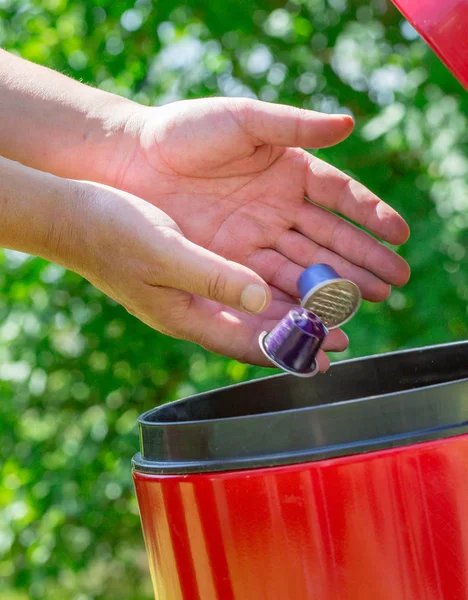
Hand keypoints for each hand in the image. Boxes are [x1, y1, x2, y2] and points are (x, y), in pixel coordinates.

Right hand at [72, 181, 347, 368]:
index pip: (247, 344)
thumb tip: (259, 299)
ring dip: (292, 307)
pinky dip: (271, 281)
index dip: (289, 351)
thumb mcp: (164, 254)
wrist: (75, 214)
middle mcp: (196, 308)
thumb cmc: (112, 233)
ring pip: (255, 305)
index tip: (329, 355)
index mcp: (186, 315)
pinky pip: (243, 280)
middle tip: (344, 332)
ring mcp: (195, 289)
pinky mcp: (194, 267)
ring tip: (331, 307)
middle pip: (258, 330)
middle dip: (301, 333)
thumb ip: (213, 278)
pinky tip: (291, 275)